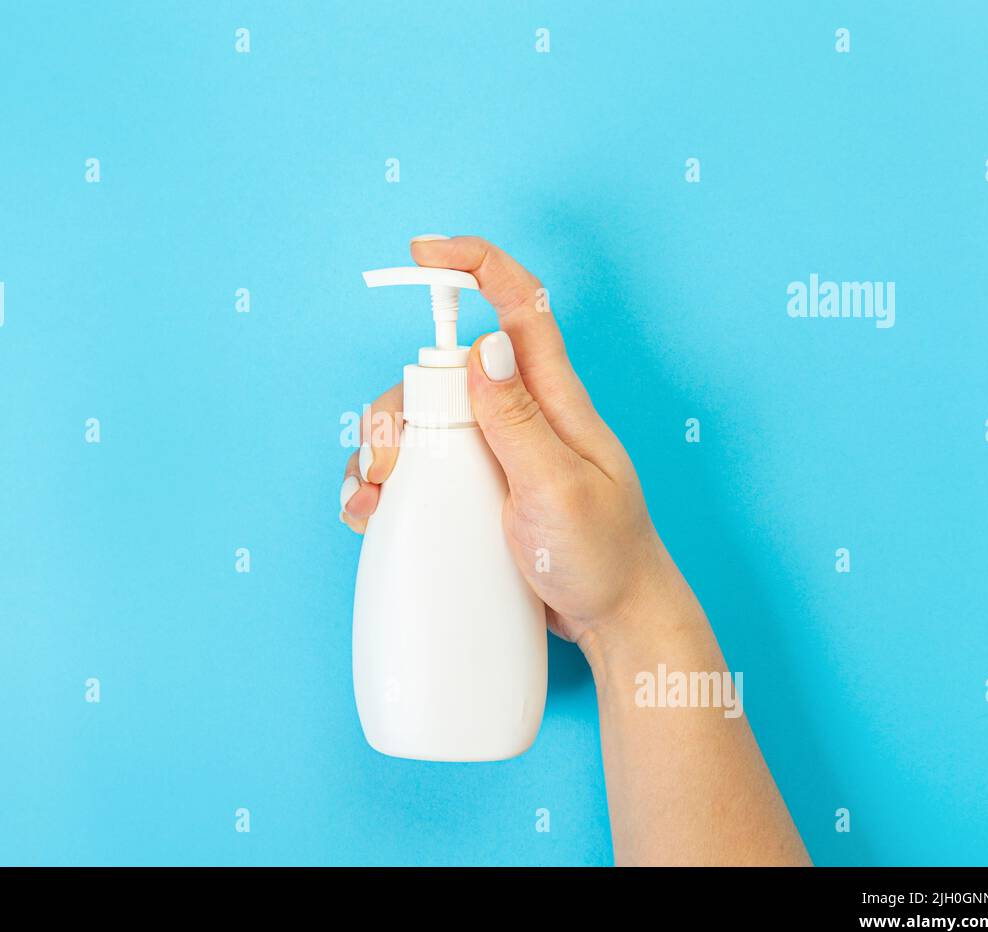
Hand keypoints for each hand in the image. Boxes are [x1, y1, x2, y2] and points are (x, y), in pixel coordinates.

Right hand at [340, 235, 671, 655]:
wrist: (616, 623)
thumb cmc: (604, 555)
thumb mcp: (560, 487)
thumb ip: (520, 420)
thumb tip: (481, 346)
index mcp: (552, 398)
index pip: (517, 305)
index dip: (473, 264)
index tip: (421, 253)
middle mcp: (517, 415)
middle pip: (439, 373)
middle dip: (395, 406)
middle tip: (389, 465)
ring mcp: (493, 454)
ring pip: (418, 423)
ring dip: (380, 453)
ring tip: (373, 502)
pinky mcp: (475, 491)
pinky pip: (419, 470)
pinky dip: (385, 487)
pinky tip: (372, 516)